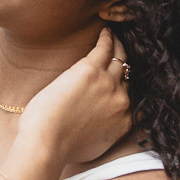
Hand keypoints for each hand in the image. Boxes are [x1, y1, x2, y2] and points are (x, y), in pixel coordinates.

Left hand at [17, 29, 131, 167]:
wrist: (47, 143)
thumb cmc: (62, 148)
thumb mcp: (94, 147)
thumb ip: (105, 133)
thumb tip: (102, 124)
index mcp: (124, 122)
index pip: (131, 97)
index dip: (127, 85)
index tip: (124, 78)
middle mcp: (122, 101)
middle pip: (128, 76)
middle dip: (125, 64)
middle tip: (121, 52)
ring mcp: (109, 84)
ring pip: (120, 58)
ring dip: (118, 45)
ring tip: (115, 37)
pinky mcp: (91, 70)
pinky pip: (105, 48)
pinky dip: (107, 38)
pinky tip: (105, 32)